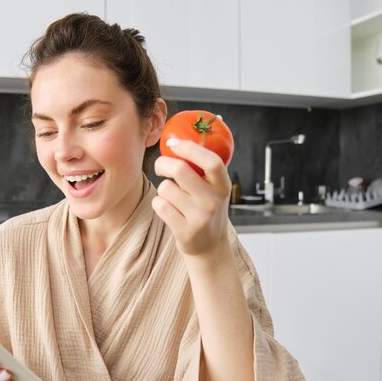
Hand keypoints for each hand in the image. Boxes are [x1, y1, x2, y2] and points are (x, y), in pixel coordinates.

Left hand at [152, 138, 231, 260]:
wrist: (210, 248)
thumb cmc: (207, 210)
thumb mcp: (214, 189)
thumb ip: (203, 167)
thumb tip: (189, 133)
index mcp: (223, 186)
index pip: (211, 161)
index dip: (190, 148)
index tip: (173, 143)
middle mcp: (213, 201)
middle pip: (180, 169)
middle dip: (163, 163)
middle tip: (161, 166)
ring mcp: (200, 218)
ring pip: (165, 188)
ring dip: (162, 190)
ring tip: (172, 198)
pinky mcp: (185, 231)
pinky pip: (159, 205)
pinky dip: (158, 204)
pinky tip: (168, 209)